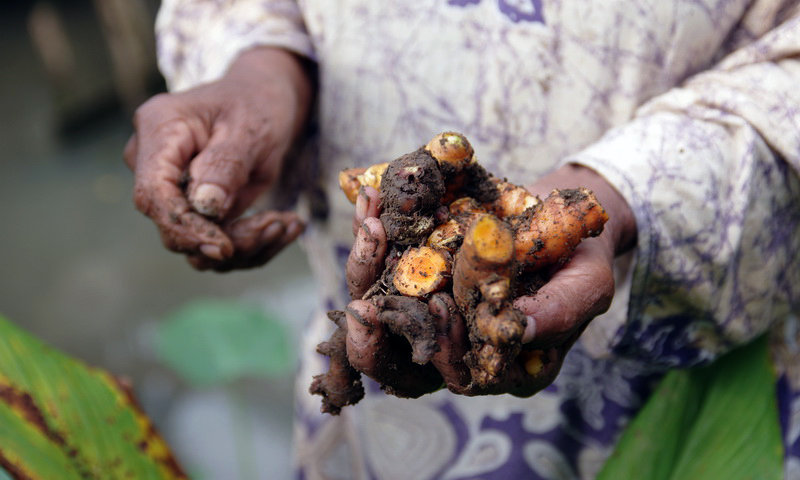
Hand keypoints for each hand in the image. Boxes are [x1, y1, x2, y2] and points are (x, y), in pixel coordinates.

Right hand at [124, 47, 313, 269]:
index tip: (225, 247)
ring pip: (195, 245)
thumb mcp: (250, 128)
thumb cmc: (256, 104)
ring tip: (291, 222)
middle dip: (230, 238)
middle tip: (280, 223)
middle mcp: (151, 163)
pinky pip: (213, 244)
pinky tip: (287, 224)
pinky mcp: (190, 211)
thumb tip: (204, 207)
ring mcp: (167, 190)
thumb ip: (226, 165)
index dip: (185, 227)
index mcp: (158, 130)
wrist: (263, 100)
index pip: (153, 194)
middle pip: (174, 226)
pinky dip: (252, 243)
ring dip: (247, 245)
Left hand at [342, 164, 635, 396]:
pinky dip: (373, 237)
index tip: (438, 307)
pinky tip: (371, 202)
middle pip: (404, 365)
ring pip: (382, 314)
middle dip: (375, 344)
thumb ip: (561, 310)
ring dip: (366, 275)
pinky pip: (380, 268)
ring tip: (370, 229)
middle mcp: (458, 349)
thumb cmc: (580, 262)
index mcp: (502, 367)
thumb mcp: (587, 284)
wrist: (561, 220)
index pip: (463, 375)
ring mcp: (430, 314)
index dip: (446, 350)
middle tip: (361, 313)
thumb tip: (522, 328)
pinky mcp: (414, 279)